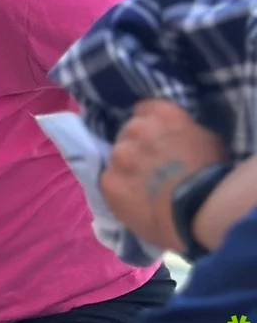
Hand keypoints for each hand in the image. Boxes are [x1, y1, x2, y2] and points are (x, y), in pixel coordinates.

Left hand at [99, 98, 227, 251]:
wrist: (201, 212)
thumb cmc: (213, 177)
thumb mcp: (207, 141)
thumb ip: (183, 132)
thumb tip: (174, 137)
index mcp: (162, 114)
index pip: (144, 110)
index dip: (150, 126)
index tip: (155, 139)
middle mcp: (136, 129)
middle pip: (128, 133)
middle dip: (136, 146)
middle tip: (150, 167)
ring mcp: (119, 154)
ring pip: (116, 158)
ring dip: (126, 169)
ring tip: (143, 187)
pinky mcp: (108, 180)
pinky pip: (109, 182)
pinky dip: (119, 190)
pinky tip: (133, 201)